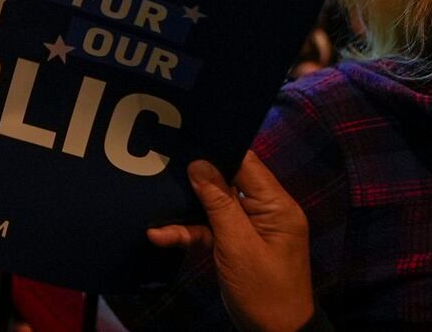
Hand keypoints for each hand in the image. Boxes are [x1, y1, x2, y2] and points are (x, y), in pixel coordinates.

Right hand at [147, 152, 314, 331]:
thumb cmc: (264, 291)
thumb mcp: (238, 247)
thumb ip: (219, 204)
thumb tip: (199, 164)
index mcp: (276, 205)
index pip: (247, 164)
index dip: (218, 150)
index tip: (187, 140)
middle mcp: (265, 211)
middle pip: (227, 181)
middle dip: (196, 177)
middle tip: (163, 163)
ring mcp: (249, 229)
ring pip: (214, 207)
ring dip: (187, 209)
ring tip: (155, 198)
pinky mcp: (236, 246)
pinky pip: (211, 230)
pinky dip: (189, 233)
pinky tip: (160, 235)